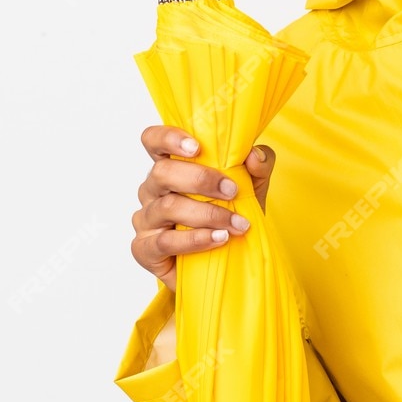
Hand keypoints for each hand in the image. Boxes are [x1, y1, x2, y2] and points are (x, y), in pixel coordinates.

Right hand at [130, 126, 275, 292]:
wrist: (226, 264)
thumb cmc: (229, 217)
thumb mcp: (251, 189)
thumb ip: (257, 167)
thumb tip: (254, 155)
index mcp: (170, 167)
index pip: (153, 141)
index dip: (168, 138)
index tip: (197, 147)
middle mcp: (151, 190)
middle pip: (162, 172)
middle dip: (201, 179)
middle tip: (232, 190)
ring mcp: (145, 220)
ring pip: (166, 207)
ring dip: (207, 214)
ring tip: (237, 224)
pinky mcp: (144, 249)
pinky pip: (164, 241)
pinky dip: (195, 239)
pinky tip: (219, 238)